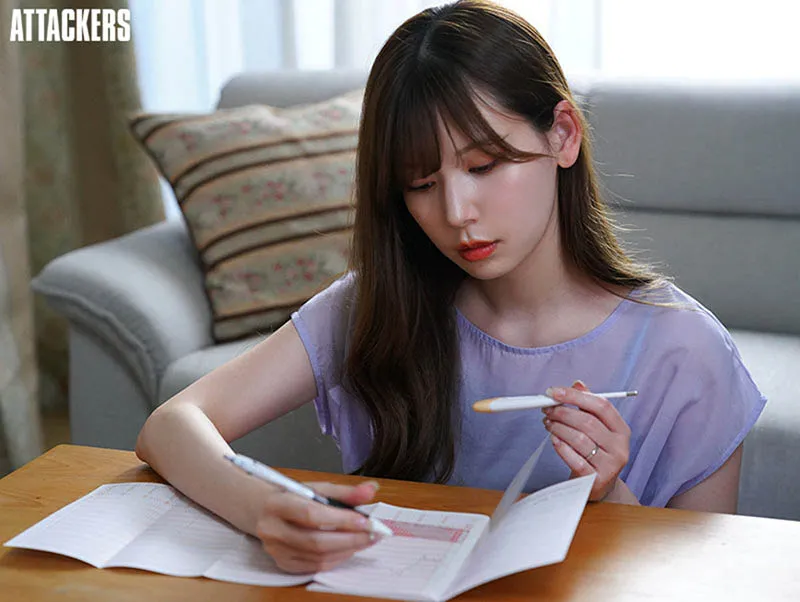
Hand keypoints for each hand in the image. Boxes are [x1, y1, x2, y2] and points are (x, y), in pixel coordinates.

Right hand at [255, 480, 380, 572]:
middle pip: (316, 541)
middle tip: (373, 533)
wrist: (263, 510)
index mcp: (278, 503)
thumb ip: (345, 491)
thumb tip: (371, 490)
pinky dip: (337, 558)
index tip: (365, 521)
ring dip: (347, 550)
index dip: (341, 520)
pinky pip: (315, 567)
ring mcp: (276, 550)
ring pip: (318, 557)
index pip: (311, 515)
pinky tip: (349, 549)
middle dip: (350, 539)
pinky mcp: (283, 563)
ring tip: (366, 540)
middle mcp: (272, 529)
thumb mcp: (316, 488)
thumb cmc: (293, 497)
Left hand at [541, 381, 630, 500]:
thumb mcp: (597, 428)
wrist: (598, 486)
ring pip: (579, 439)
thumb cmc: (595, 452)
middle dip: (562, 412)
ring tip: (547, 423)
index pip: (601, 405)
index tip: (554, 392)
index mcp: (621, 429)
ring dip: (558, 427)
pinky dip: (561, 446)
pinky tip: (553, 439)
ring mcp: (610, 465)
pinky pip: (575, 459)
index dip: (575, 396)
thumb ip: (588, 406)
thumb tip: (577, 384)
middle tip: (546, 409)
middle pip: (588, 422)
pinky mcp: (596, 479)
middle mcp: (620, 447)